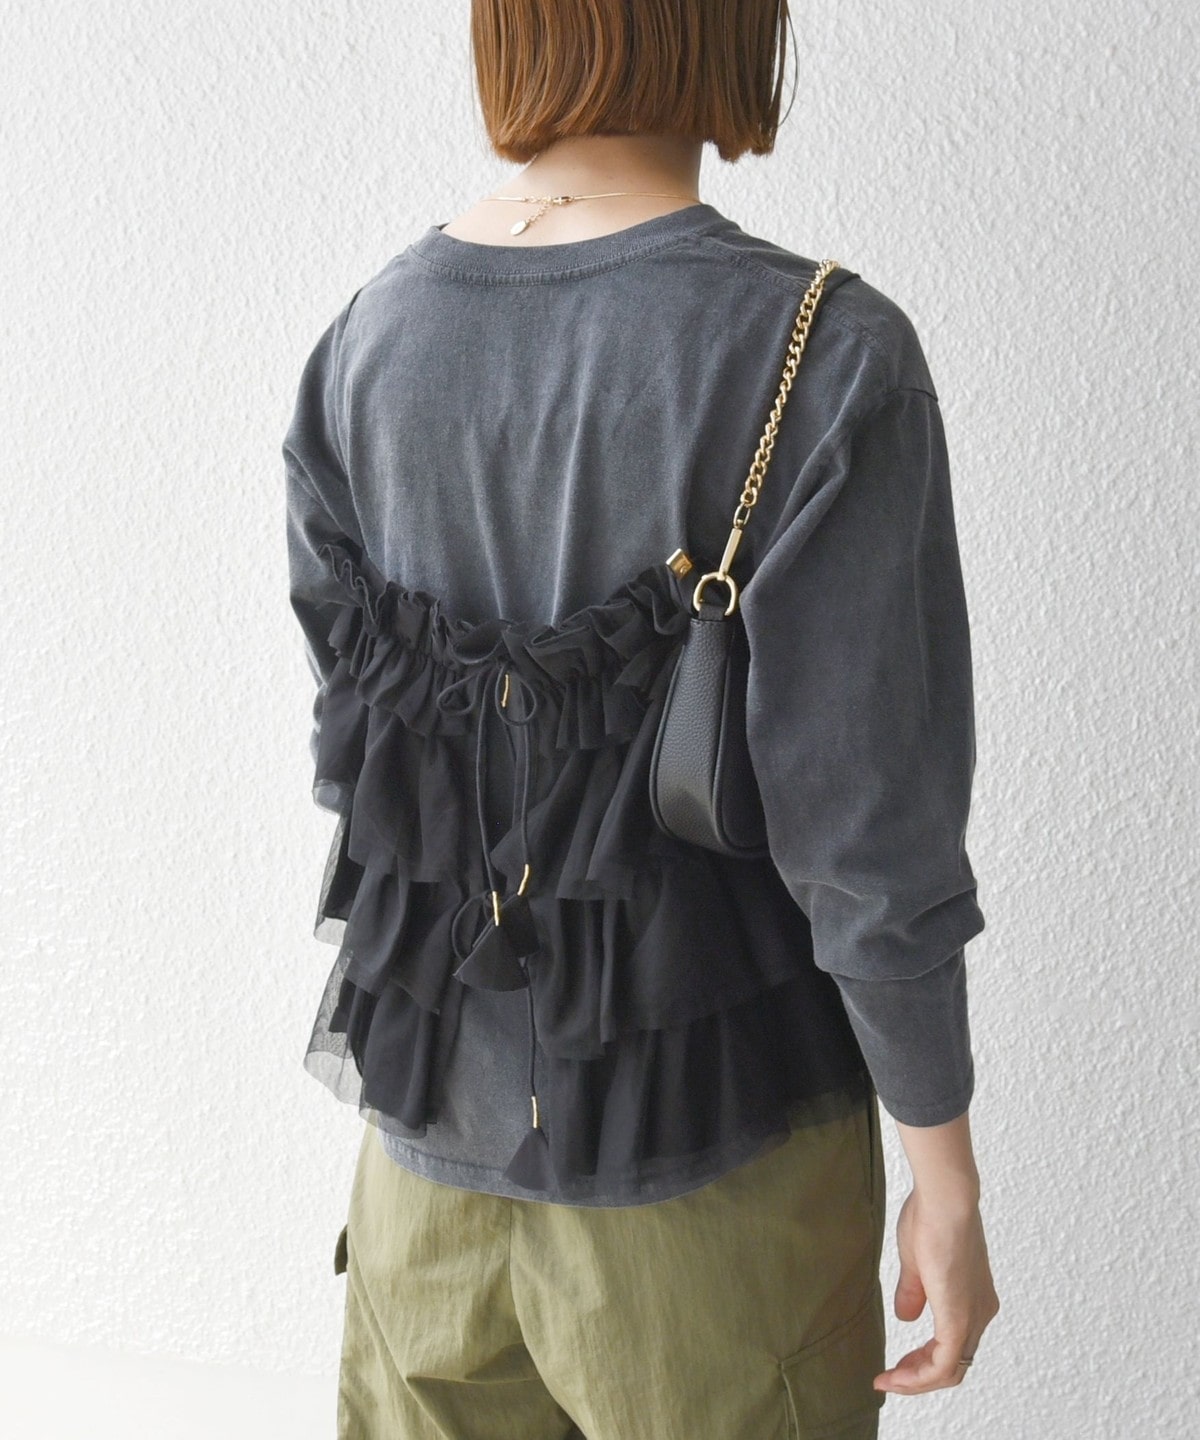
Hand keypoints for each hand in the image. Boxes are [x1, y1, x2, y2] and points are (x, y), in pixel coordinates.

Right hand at [873, 1184, 999, 1393]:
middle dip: (918, 1374)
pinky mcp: (959, 1319)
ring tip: (888, 1380)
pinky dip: (918, 1377)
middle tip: (890, 1377)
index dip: (923, 1359)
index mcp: (974, 1296)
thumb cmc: (930, 1215)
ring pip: (949, 1370)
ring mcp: (973, 1317)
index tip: (896, 1364)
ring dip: (916, 1380)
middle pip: (953, 1363)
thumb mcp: (917, 1261)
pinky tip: (896, 1376)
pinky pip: (943, 1365)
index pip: (953, 1343)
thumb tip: (906, 1317)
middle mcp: (980, 1311)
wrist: (945, 1199)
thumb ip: (914, 1291)